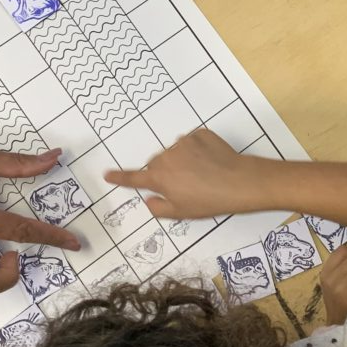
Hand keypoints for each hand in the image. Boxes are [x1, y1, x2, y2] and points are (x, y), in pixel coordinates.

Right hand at [105, 129, 261, 217]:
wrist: (239, 181)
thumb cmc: (210, 201)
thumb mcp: (181, 213)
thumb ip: (159, 207)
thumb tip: (150, 200)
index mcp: (159, 178)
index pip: (134, 178)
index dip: (120, 178)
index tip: (108, 174)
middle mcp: (167, 157)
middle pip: (158, 163)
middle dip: (165, 173)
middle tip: (184, 186)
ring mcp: (184, 142)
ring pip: (175, 151)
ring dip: (182, 160)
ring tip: (201, 174)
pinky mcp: (200, 134)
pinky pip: (192, 142)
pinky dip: (197, 150)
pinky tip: (210, 162)